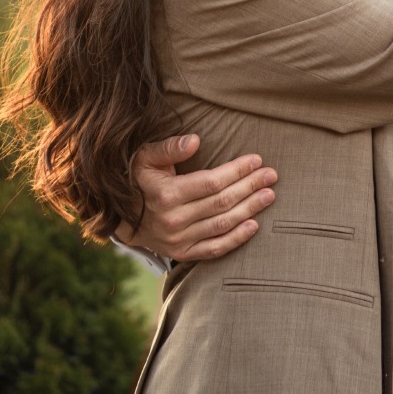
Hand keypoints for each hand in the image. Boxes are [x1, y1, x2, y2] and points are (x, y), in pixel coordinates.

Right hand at [116, 134, 277, 261]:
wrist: (120, 217)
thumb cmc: (138, 180)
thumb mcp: (145, 158)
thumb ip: (169, 148)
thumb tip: (195, 140)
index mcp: (166, 194)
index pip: (212, 182)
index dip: (237, 171)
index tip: (256, 160)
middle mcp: (173, 220)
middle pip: (222, 202)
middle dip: (250, 186)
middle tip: (271, 175)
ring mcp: (178, 240)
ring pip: (223, 224)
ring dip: (250, 209)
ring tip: (269, 195)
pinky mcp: (182, 253)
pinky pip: (215, 248)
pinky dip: (237, 239)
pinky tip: (254, 225)